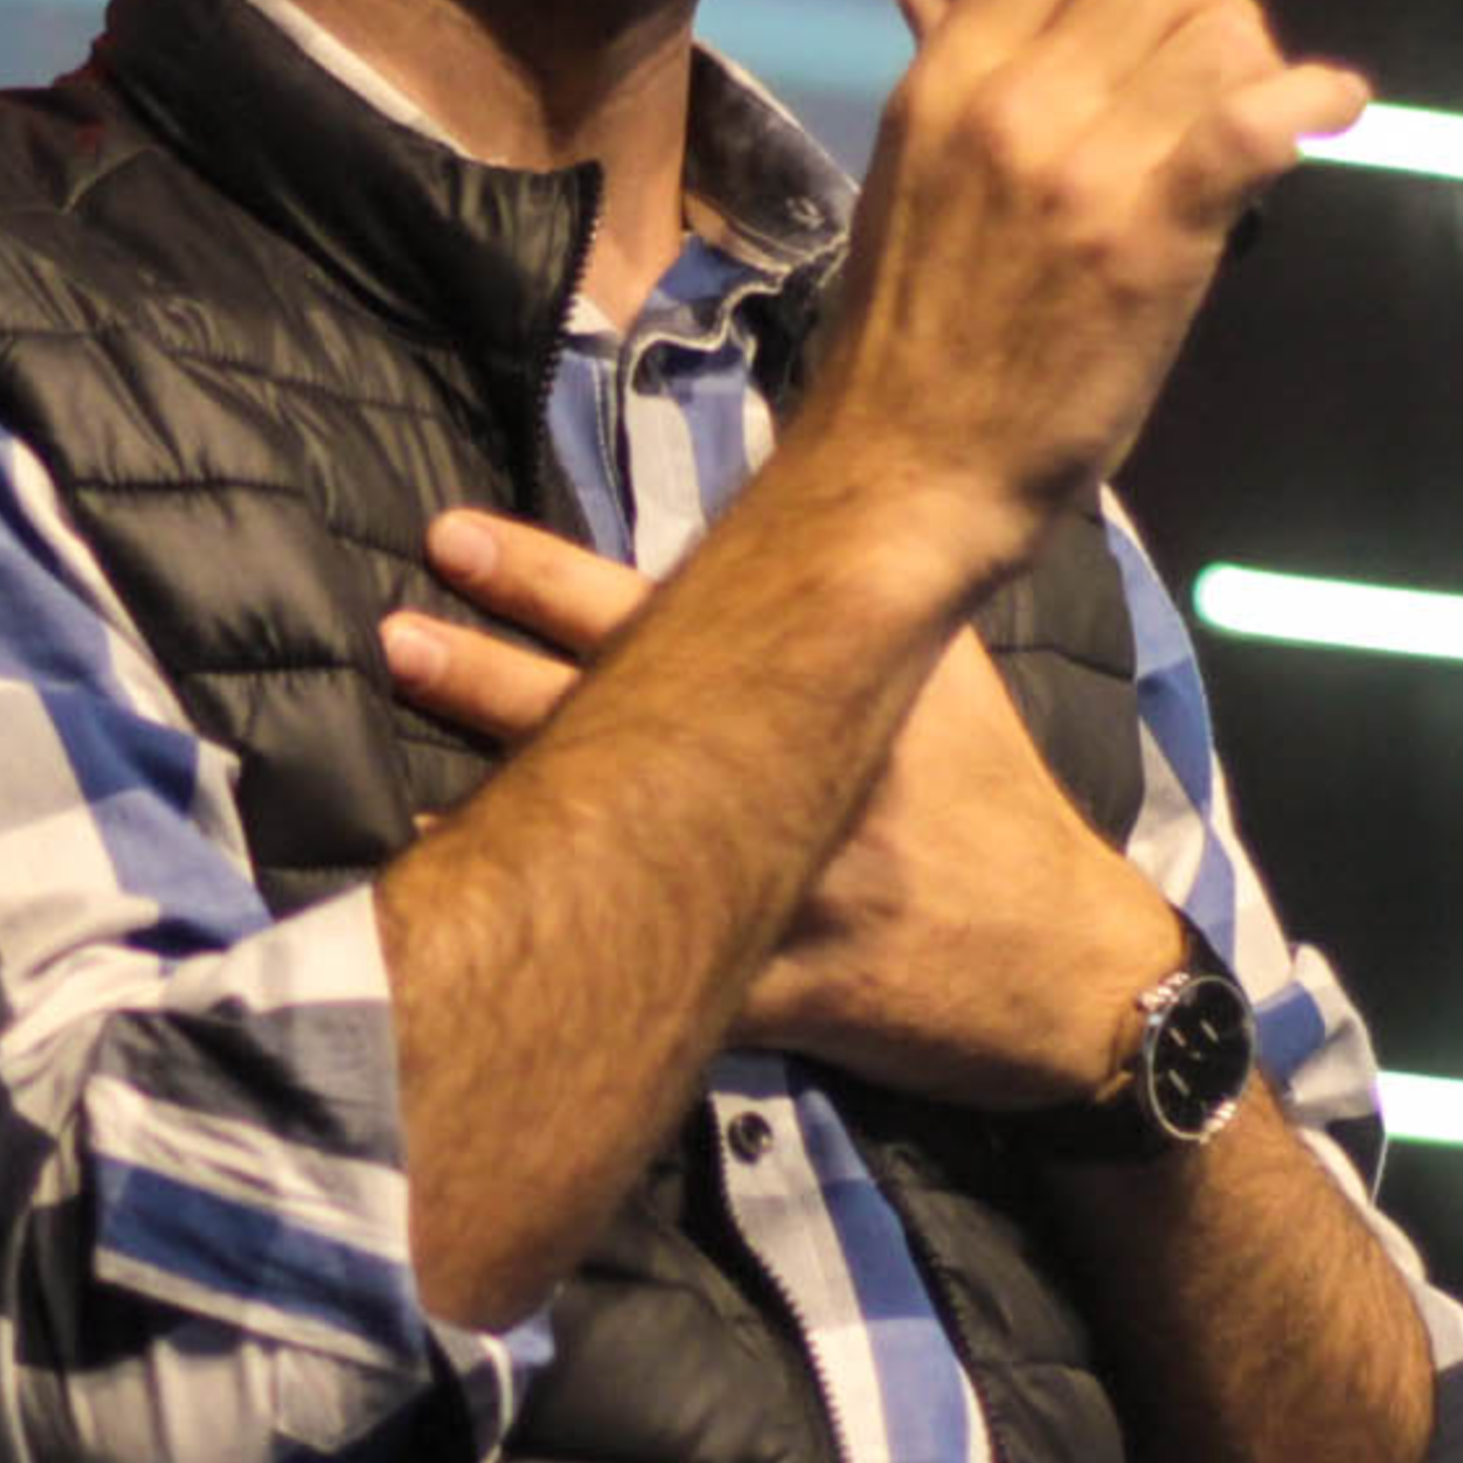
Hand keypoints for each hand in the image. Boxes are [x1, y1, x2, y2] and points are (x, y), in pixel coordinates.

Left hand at [388, 510, 1180, 1104]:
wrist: (1072, 970)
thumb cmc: (995, 797)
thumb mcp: (945, 666)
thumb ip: (865, 574)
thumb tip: (823, 466)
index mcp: (819, 684)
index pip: (654, 610)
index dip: (544, 575)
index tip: (451, 538)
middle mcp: (789, 778)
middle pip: (612, 717)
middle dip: (489, 677)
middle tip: (394, 635)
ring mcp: (779, 891)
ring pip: (616, 844)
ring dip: (499, 806)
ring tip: (389, 775)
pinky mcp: (771, 995)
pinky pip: (640, 974)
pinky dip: (555, 953)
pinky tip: (469, 925)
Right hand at [798, 0, 1367, 565]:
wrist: (912, 465)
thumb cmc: (908, 330)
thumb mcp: (903, 175)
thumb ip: (938, 74)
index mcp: (944, 82)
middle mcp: (1011, 103)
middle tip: (1225, 60)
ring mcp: (1083, 168)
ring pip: (1216, 33)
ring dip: (1261, 55)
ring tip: (1262, 102)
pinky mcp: (1151, 239)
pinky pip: (1250, 125)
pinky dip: (1310, 99)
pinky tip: (1331, 110)